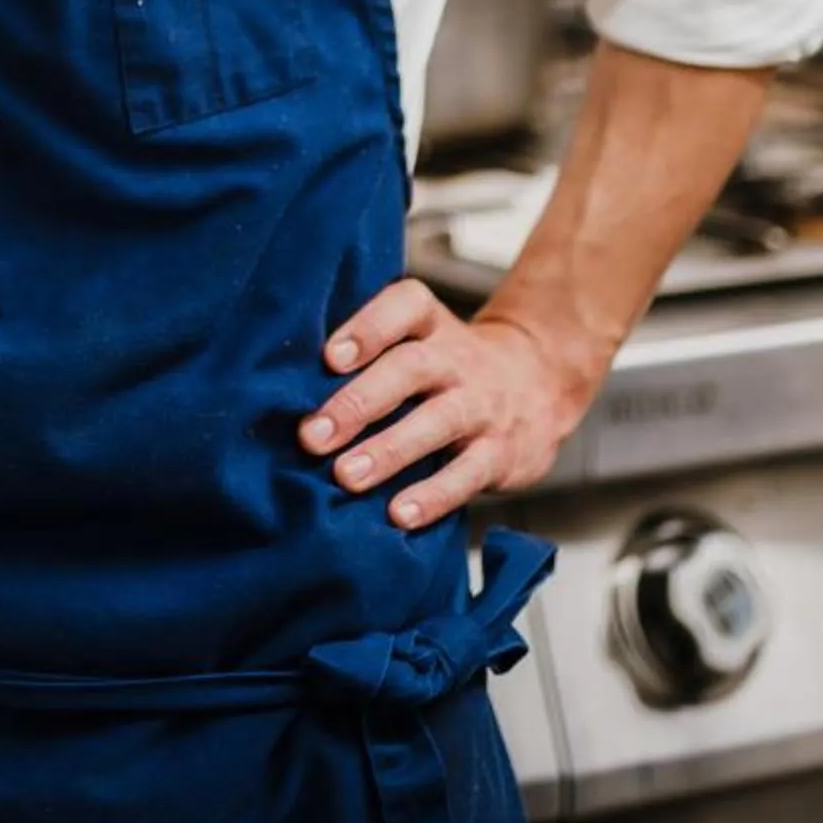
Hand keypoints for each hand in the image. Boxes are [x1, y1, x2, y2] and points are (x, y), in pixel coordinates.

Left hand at [300, 282, 589, 529]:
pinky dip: (433, 496)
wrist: (539, 383)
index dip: (367, 328)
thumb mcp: (420, 340)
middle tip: (312, 435)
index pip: (405, 307)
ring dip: (388, 451)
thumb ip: (369, 352)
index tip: (328, 357)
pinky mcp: (500, 453)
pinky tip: (398, 515)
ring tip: (346, 476)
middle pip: (410, 369)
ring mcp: (481, 406)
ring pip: (436, 423)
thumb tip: (283, 386)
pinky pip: (468, 474)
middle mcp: (457, 359)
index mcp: (430, 324)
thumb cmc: (447, 365)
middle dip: (358, 402)